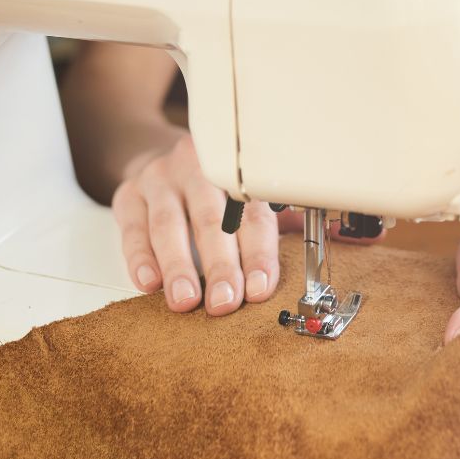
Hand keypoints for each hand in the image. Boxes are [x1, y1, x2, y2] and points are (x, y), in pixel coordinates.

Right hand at [112, 134, 279, 314]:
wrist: (158, 156)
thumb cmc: (210, 191)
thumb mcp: (242, 198)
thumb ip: (274, 224)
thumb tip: (331, 241)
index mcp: (234, 175)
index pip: (251, 215)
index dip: (258, 253)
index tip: (259, 288)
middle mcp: (196, 170)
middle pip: (211, 219)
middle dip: (220, 264)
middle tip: (224, 302)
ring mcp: (159, 180)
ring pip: (169, 223)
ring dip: (178, 265)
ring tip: (185, 300)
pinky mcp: (127, 195)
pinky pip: (131, 226)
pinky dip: (139, 257)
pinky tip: (148, 282)